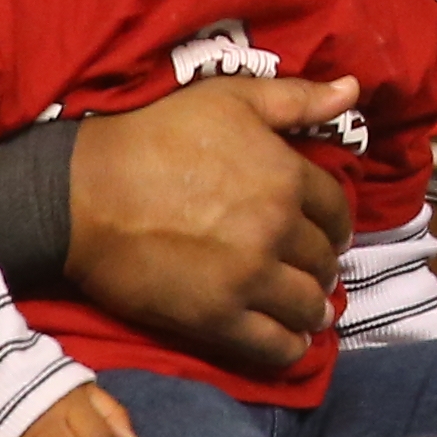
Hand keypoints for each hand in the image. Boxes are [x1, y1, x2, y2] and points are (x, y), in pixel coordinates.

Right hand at [66, 76, 353, 373]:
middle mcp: (277, 230)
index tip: (329, 234)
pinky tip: (291, 342)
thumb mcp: (230, 98)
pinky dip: (290, 347)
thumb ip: (296, 99)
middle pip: (322, 260)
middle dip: (323, 267)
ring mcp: (248, 277)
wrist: (85, 193)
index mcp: (287, 177)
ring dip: (313, 308)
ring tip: (309, 310)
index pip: (337, 210)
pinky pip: (272, 345)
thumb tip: (351, 89)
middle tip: (314, 273)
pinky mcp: (214, 317)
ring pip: (306, 304)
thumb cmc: (155, 136)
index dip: (337, 225)